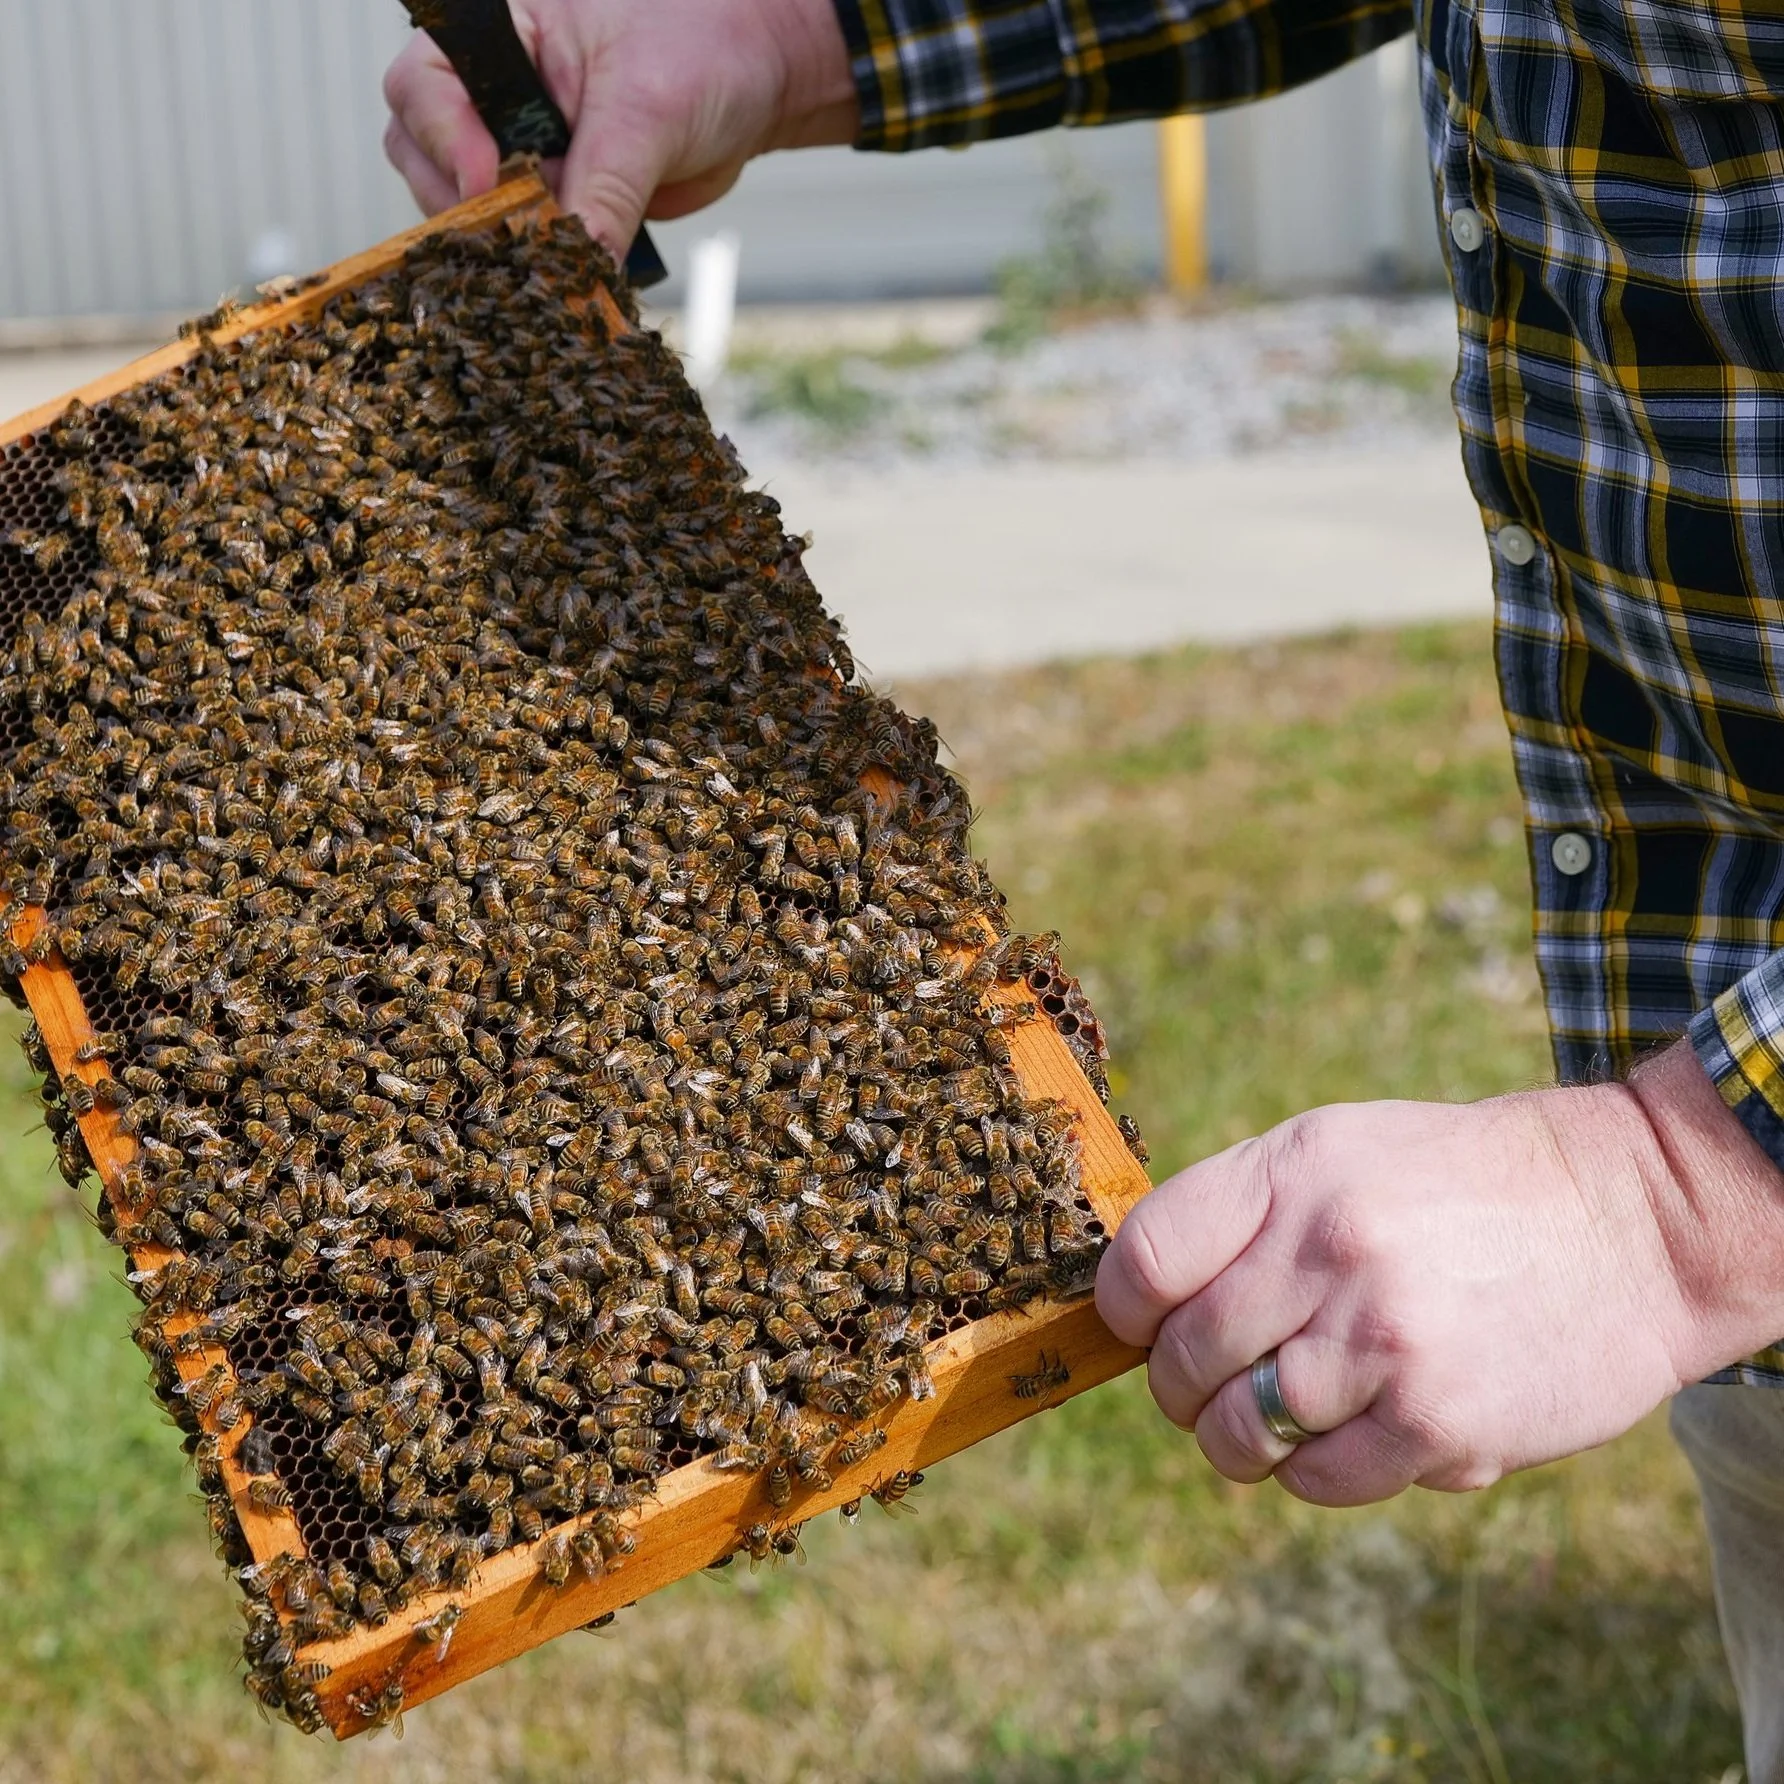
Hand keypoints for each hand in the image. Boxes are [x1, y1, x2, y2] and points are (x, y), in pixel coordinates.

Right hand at [383, 0, 857, 253]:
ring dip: (502, 246)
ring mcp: (518, 147)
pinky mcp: (551, 197)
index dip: (446, 140)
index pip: (424, 85)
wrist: (756, 80)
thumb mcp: (648, 110)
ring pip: (467, 208)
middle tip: (519, 244)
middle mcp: (492, 90)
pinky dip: (538, 266)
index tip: (493, 187)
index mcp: (497, 34)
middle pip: (425, 155)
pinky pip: (522, 239)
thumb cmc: (701, 50)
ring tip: (550, 269)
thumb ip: (607, 184)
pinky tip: (567, 282)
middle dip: (467, 207)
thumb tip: (578, 261)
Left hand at [1095, 1039, 1783, 1505]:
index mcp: (1291, 1174)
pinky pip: (1319, 1479)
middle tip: (1212, 1383)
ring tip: (1276, 1417)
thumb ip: (1238, 1214)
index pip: (1143, 1261)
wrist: (1629, 1221)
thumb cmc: (1458, 1185)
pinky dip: (1317, 1471)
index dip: (1122, 1310)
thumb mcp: (1337, 1152)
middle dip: (1181, 1386)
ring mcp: (1381, 1341)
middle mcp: (1327, 1252)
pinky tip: (1356, 1431)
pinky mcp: (1437, 1422)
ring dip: (1241, 1441)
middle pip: (1182, 1359)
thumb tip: (1134, 1300)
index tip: (1141, 1325)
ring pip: (1239, 1433)